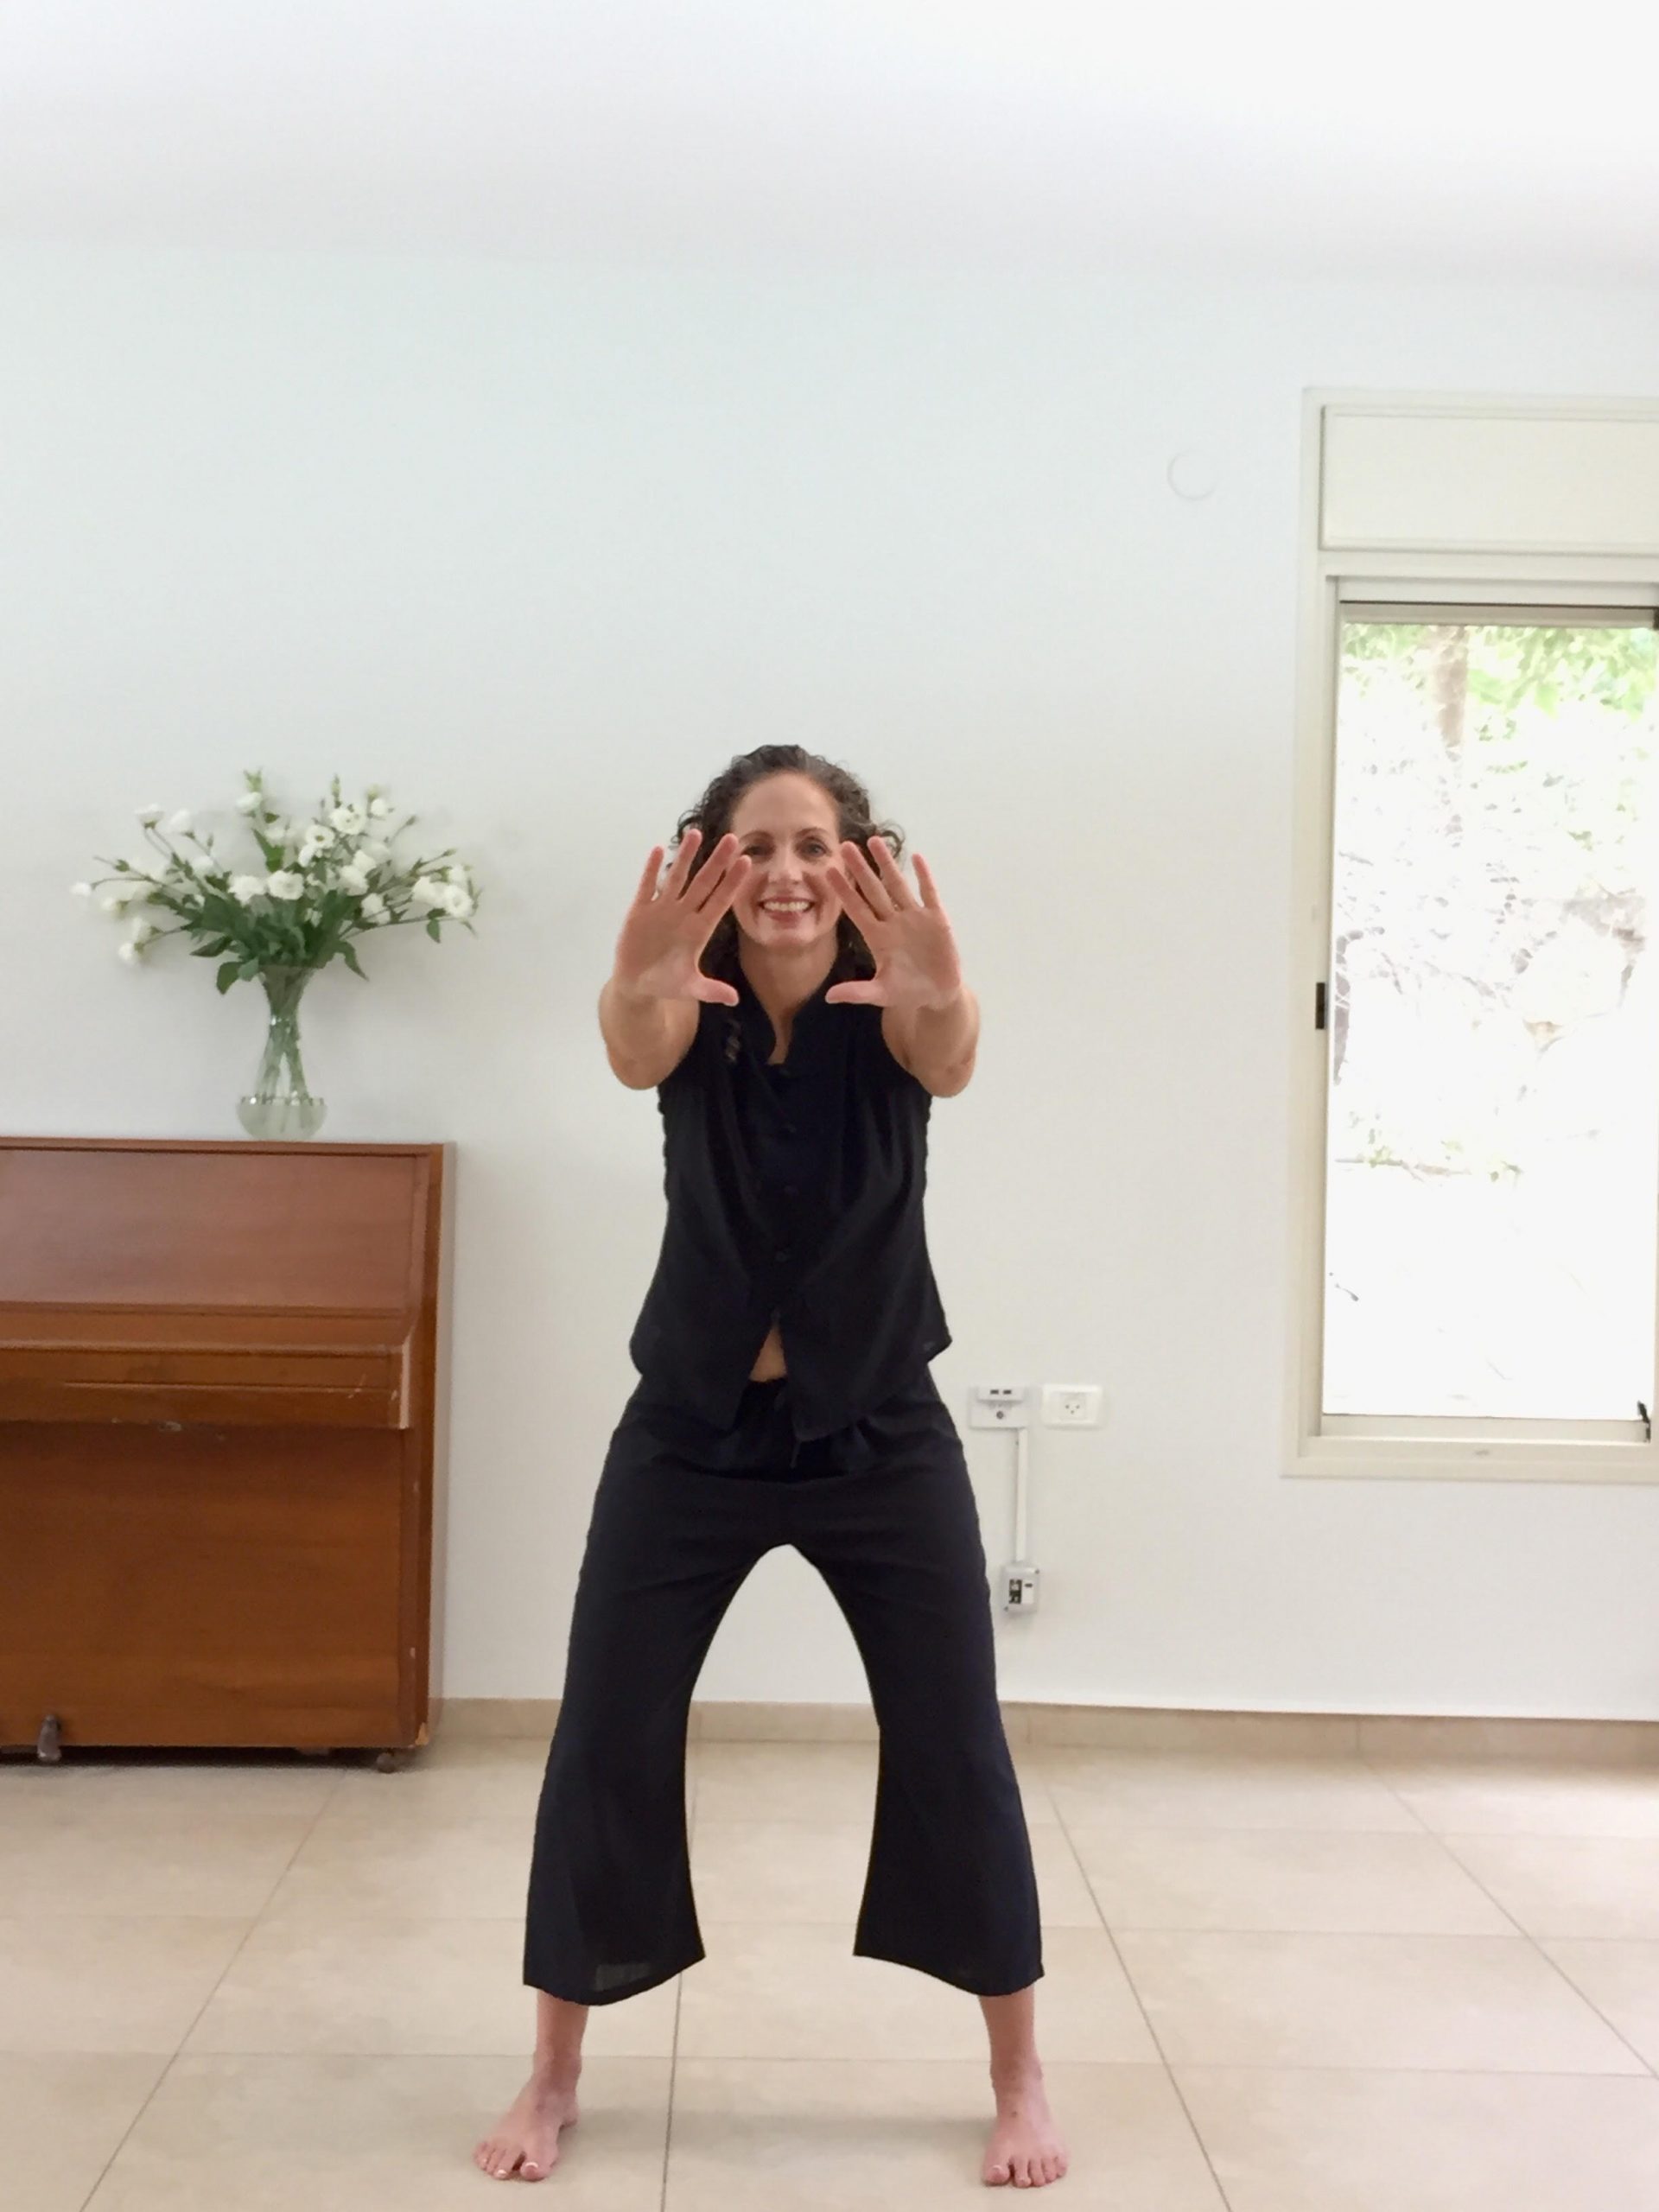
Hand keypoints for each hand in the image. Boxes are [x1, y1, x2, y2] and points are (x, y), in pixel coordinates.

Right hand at [611, 827, 752, 1007]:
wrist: (636, 983)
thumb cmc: (666, 983)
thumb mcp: (689, 988)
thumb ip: (711, 990)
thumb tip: (734, 999)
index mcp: (699, 929)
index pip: (720, 901)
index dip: (732, 882)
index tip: (746, 862)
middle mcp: (684, 914)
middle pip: (704, 883)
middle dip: (717, 861)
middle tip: (733, 838)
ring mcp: (663, 909)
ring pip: (677, 877)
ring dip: (686, 857)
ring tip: (696, 833)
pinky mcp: (640, 910)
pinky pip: (647, 885)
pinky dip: (652, 869)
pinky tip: (658, 850)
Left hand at [822, 836, 962, 1011]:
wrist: (938, 993)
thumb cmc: (908, 992)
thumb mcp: (881, 993)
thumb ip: (857, 992)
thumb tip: (829, 997)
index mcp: (877, 937)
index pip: (856, 909)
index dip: (843, 890)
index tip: (828, 871)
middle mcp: (893, 922)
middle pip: (873, 890)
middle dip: (860, 869)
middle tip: (845, 846)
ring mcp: (914, 917)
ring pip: (897, 885)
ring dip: (887, 864)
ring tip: (874, 841)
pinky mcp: (936, 919)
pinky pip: (928, 893)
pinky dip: (923, 876)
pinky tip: (915, 858)